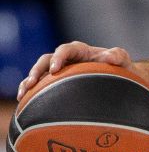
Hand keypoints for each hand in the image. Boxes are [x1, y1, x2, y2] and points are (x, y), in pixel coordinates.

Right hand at [17, 41, 132, 99]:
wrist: (122, 79)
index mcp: (81, 51)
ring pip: (39, 73)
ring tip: (22, 94)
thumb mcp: (122, 60)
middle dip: (37, 70)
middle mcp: (67, 59)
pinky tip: (23, 102)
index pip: (66, 49)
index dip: (58, 57)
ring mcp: (60, 71)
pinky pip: (40, 85)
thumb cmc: (122, 68)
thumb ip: (118, 56)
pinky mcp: (56, 83)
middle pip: (46, 60)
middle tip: (32, 83)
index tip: (55, 69)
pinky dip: (30, 91)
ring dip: (28, 81)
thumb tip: (109, 57)